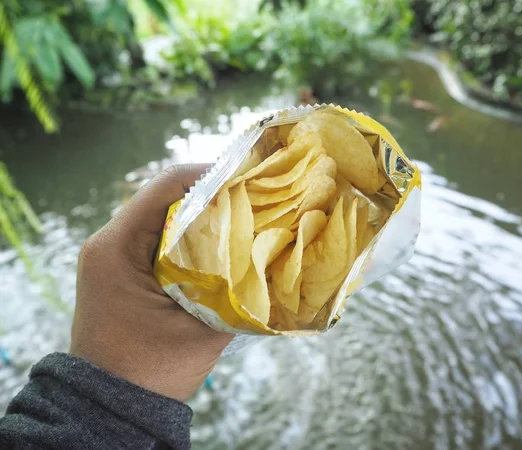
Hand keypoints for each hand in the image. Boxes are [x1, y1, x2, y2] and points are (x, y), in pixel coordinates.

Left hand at [71, 165, 232, 400]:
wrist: (110, 406)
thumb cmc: (149, 371)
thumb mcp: (201, 329)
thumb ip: (238, 293)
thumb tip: (275, 261)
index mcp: (116, 248)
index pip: (165, 187)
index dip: (210, 175)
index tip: (248, 178)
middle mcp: (108, 242)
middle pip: (165, 197)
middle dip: (212, 195)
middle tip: (254, 200)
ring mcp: (114, 256)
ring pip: (164, 217)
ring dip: (202, 217)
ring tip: (244, 220)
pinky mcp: (123, 271)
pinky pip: (160, 239)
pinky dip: (191, 238)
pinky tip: (221, 248)